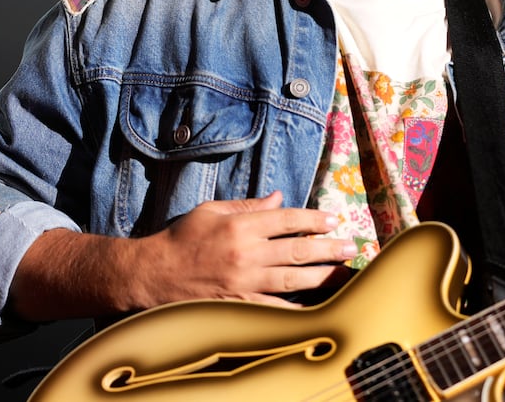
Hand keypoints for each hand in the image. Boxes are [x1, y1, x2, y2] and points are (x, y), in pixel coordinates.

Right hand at [142, 191, 356, 308]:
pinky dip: (297, 306)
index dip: (314, 220)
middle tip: (351, 246)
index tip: (334, 221)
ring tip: (343, 272)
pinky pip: (275, 307)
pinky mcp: (240, 305)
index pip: (287, 220)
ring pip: (294, 279)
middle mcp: (246, 254)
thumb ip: (248, 206)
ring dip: (323, 275)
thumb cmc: (182, 239)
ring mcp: (244, 282)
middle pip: (298, 250)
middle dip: (329, 248)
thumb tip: (279, 198)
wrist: (153, 275)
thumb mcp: (212, 211)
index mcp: (240, 227)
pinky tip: (317, 304)